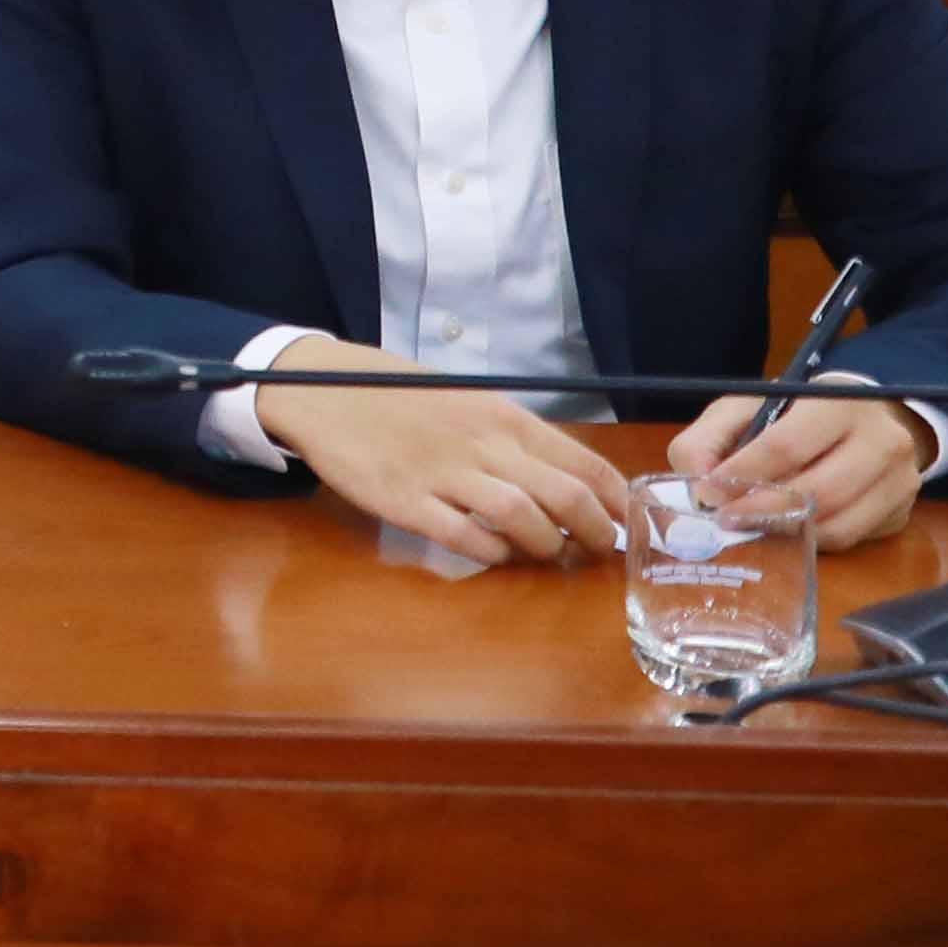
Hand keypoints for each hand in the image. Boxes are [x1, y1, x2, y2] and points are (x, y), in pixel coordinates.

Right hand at [250, 340, 637, 565]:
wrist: (323, 390)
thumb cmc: (399, 396)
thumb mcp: (468, 401)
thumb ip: (512, 436)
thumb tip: (566, 479)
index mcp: (503, 416)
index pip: (585, 463)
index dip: (616, 503)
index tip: (624, 525)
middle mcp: (482, 443)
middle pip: (565, 497)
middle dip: (595, 535)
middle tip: (598, 553)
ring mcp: (443, 473)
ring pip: (523, 519)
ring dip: (547, 548)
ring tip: (549, 557)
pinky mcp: (406, 501)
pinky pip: (466, 538)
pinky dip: (493, 555)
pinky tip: (496, 554)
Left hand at [670, 388, 932, 549]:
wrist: (860, 420)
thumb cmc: (793, 414)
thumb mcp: (744, 409)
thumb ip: (708, 440)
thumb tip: (698, 489)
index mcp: (840, 402)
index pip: (788, 445)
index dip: (745, 473)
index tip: (711, 493)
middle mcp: (884, 440)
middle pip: (820, 491)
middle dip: (764, 510)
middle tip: (727, 520)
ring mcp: (901, 481)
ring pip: (838, 524)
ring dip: (786, 532)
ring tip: (751, 527)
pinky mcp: (901, 513)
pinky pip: (850, 539)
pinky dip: (810, 541)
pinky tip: (786, 530)